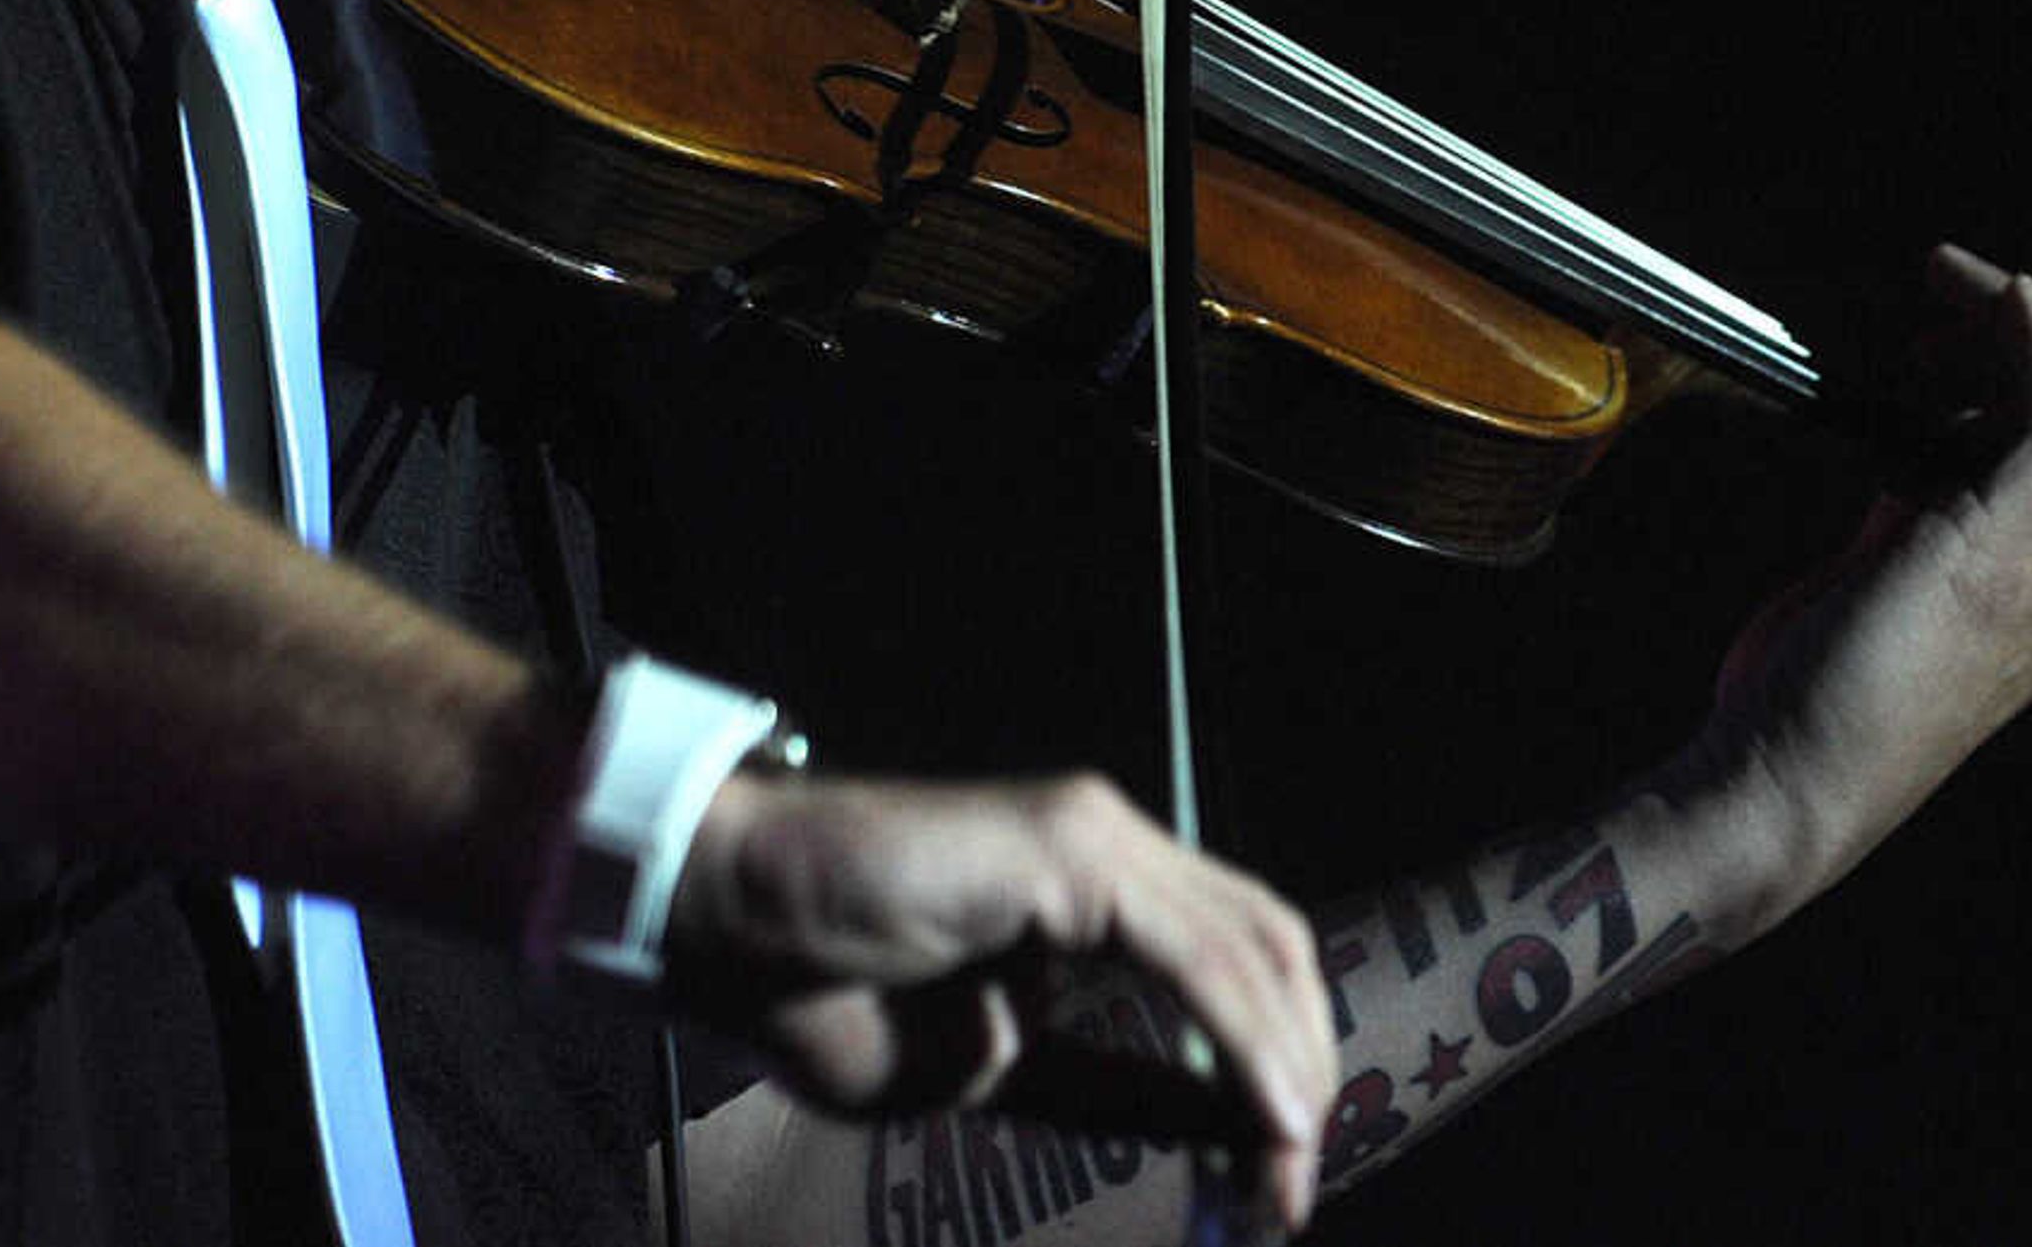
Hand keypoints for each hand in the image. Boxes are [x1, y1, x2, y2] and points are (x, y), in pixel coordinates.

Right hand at [664, 765, 1334, 1233]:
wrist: (728, 926)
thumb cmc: (829, 990)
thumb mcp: (1003, 1072)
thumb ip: (1113, 1089)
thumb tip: (1230, 1129)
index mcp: (1095, 890)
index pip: (1238, 964)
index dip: (1276, 1067)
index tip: (1274, 1184)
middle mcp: (1108, 846)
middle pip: (1271, 949)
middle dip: (1302, 1074)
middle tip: (1286, 1196)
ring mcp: (1092, 836)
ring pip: (1251, 948)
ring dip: (1286, 1072)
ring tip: (1282, 1174)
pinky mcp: (1070, 847)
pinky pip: (1194, 951)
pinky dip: (1246, 1039)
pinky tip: (1267, 1115)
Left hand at [1690, 245, 2031, 919]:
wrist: (1793, 785)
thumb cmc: (1816, 702)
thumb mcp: (1886, 593)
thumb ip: (1917, 524)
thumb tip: (1907, 458)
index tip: (1955, 363)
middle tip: (1935, 341)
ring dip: (2019, 326)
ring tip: (1931, 329)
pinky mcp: (1994, 538)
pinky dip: (2024, 327)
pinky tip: (1977, 294)